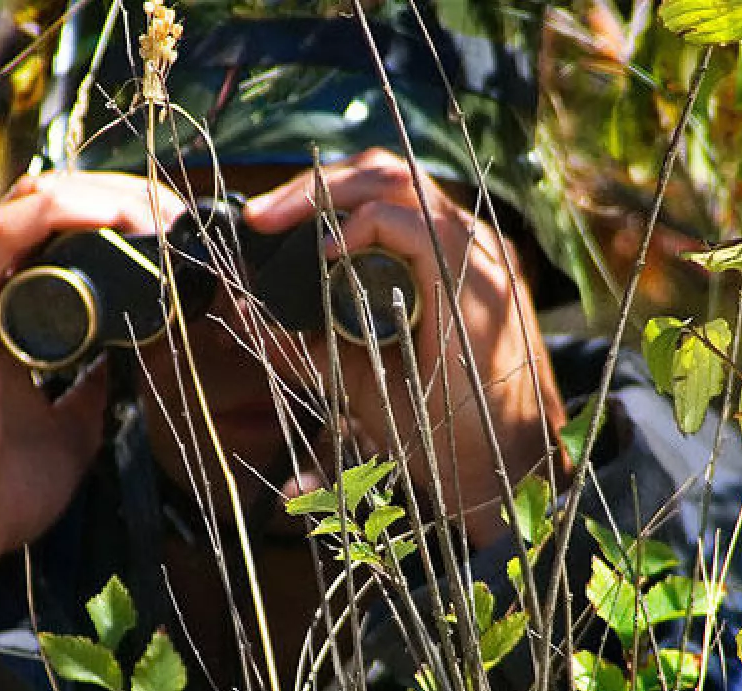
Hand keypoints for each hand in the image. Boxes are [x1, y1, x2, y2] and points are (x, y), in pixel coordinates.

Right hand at [0, 172, 183, 608]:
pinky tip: (115, 217)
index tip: (175, 231)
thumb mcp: (73, 426)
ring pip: (31, 200)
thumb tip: (132, 359)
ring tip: (157, 212)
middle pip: (52, 202)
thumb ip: (93, 386)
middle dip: (122, 194)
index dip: (118, 214)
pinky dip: (61, 212)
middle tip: (177, 214)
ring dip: (101, 193)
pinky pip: (4, 231)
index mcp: (6, 312)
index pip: (60, 231)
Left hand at [242, 150, 568, 548]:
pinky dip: (363, 227)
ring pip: (399, 181)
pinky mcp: (476, 283)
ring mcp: (478, 256)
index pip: (383, 191)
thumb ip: (310, 333)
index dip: (320, 192)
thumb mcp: (357, 366)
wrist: (494, 468)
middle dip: (311, 183)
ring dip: (326, 194)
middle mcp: (469, 243)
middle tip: (259, 216)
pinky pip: (416, 226)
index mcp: (449, 255)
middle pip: (386, 172)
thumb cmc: (435, 423)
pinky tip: (327, 253)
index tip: (263, 221)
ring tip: (279, 223)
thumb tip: (246, 307)